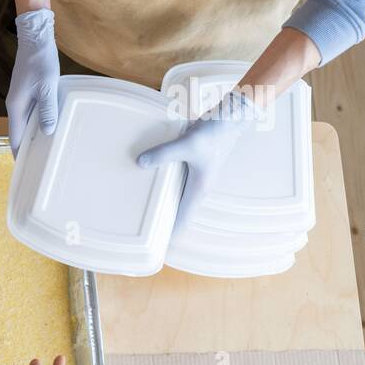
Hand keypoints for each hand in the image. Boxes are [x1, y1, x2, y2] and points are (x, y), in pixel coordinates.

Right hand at [5, 8, 59, 155]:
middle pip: (19, 132)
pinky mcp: (27, 91)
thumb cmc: (40, 62)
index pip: (15, 138)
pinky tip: (49, 123)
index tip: (26, 168)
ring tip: (46, 146)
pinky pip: (31, 112)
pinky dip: (38, 121)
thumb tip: (47, 132)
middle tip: (40, 161)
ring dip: (33, 134)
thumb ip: (47, 110)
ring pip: (25, 122)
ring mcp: (20, 98)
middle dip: (27, 147)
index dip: (19, 153)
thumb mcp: (47, 87)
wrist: (34, 38)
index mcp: (16, 107)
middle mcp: (15, 105)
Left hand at [136, 89, 258, 225]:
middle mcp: (195, 187)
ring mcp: (192, 177)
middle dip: (158, 220)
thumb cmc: (215, 135)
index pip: (181, 221)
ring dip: (158, 201)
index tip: (153, 246)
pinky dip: (160, 184)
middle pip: (174, 211)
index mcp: (197, 191)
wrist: (230, 118)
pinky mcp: (188, 165)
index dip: (168, 235)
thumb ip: (164, 153)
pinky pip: (171, 180)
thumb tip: (140, 162)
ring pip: (172, 196)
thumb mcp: (188, 144)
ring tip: (134, 207)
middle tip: (135, 228)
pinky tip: (143, 179)